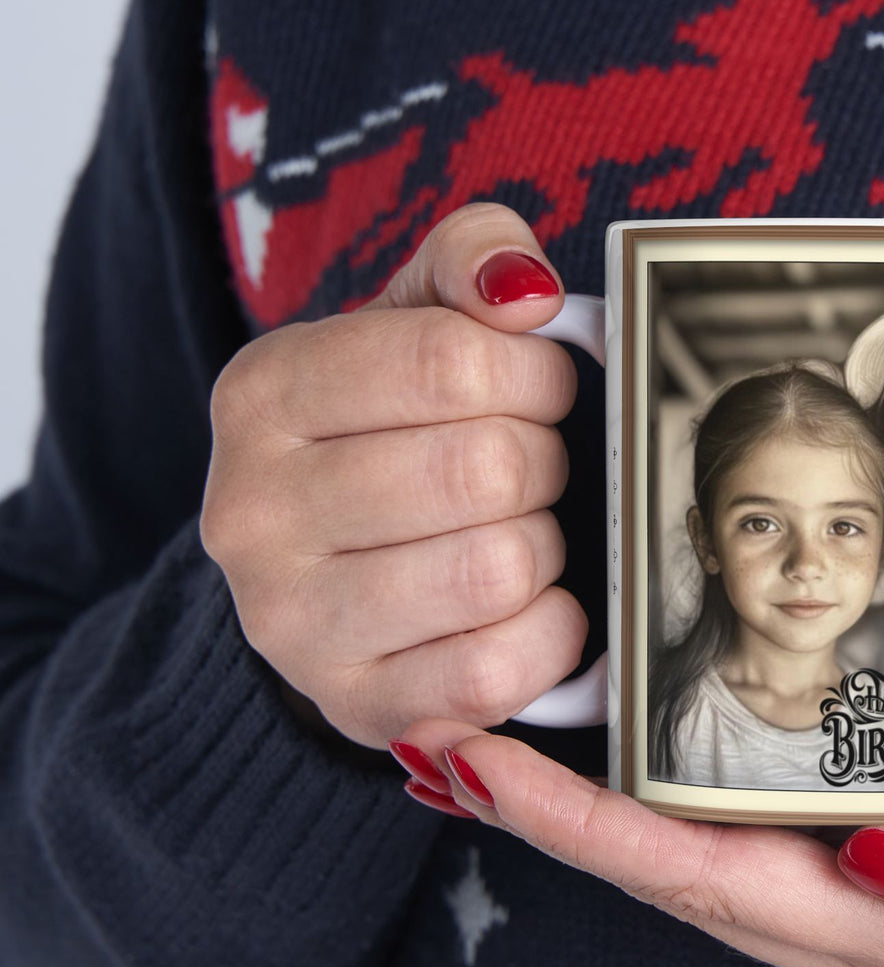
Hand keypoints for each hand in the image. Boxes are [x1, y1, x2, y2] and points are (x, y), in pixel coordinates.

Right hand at [200, 203, 585, 747]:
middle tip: (530, 469)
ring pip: (497, 569)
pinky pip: (498, 670)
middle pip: (486, 469)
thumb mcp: (412, 321)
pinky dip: (548, 633)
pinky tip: (528, 607)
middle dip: (543, 463)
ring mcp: (293, 624)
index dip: (536, 375)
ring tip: (518, 534)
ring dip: (543, 548)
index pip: (451, 361)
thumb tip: (526, 291)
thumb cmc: (390, 433)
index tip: (541, 390)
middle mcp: (253, 512)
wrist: (329, 574)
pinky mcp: (357, 705)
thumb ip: (471, 261)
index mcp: (263, 394)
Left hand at [394, 690, 883, 966]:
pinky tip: (636, 731)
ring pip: (703, 839)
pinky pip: (758, 802)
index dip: (588, 831)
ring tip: (500, 734)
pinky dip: (675, 771)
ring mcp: (878, 871)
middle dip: (555, 812)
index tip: (481, 767)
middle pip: (676, 867)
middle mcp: (869, 912)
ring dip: (598, 794)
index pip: (710, 882)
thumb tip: (880, 865)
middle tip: (444, 737)